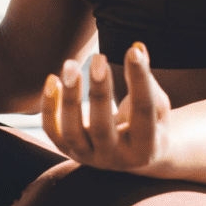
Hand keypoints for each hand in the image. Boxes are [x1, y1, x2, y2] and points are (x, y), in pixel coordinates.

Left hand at [42, 43, 173, 174]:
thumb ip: (146, 80)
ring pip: (72, 131)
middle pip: (102, 128)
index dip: (140, 80)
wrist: (130, 156)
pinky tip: (52, 80)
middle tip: (98, 57)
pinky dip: (49, 107)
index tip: (133, 51)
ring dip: (70, 97)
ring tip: (71, 64)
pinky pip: (52, 131)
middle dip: (99, 92)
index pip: (143, 112)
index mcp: (146, 148)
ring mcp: (89, 157)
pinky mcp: (68, 151)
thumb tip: (137, 47)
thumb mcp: (156, 105)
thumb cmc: (148, 122)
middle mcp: (116, 158)